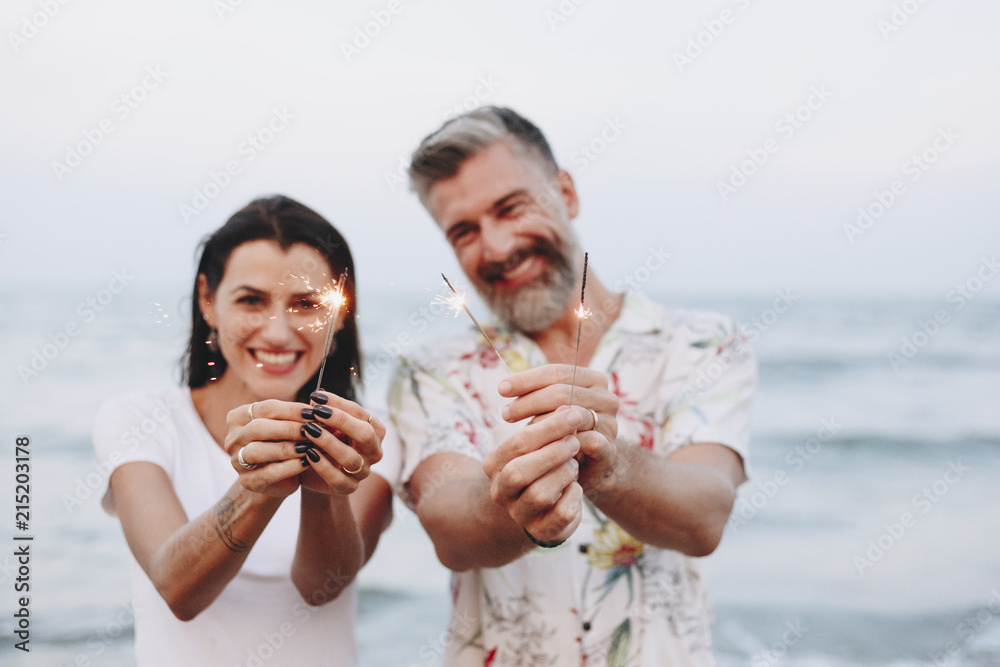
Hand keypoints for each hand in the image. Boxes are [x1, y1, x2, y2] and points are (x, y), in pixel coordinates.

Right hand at [225, 400, 312, 497]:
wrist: (278, 479)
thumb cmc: (284, 443)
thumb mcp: (288, 426)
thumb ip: (298, 415)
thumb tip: (320, 400)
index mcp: (239, 417)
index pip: (266, 408)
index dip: (291, 409)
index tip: (313, 412)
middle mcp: (233, 438)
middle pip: (258, 428)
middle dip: (288, 428)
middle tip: (312, 429)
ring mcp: (236, 461)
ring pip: (257, 451)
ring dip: (287, 448)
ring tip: (309, 447)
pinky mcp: (247, 481)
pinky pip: (267, 474)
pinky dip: (289, 467)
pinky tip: (307, 463)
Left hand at [297, 392, 383, 494]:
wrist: (315, 474)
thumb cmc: (323, 442)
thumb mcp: (327, 424)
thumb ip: (325, 412)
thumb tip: (317, 396)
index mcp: (375, 431)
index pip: (361, 413)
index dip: (339, 403)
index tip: (316, 397)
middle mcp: (374, 451)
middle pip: (365, 433)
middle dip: (340, 420)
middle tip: (315, 412)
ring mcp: (363, 471)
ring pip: (351, 457)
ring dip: (328, 442)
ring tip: (308, 430)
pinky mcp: (348, 488)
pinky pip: (338, 479)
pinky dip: (323, 466)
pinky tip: (308, 454)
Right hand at [483, 405, 583, 544]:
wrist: (542, 505)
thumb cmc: (541, 464)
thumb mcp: (539, 444)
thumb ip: (549, 428)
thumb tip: (568, 409)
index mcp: (494, 465)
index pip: (516, 444)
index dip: (547, 428)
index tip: (573, 414)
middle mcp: (501, 492)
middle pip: (519, 472)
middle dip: (551, 453)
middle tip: (574, 441)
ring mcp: (519, 514)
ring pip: (540, 494)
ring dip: (563, 474)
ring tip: (574, 464)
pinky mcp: (542, 532)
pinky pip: (561, 515)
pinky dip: (573, 497)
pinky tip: (576, 487)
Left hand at [498, 364, 618, 496]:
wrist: (591, 469)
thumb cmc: (565, 432)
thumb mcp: (552, 408)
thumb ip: (537, 393)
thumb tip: (505, 386)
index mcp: (594, 380)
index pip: (558, 372)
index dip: (527, 379)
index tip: (501, 389)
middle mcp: (607, 398)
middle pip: (562, 392)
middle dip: (529, 401)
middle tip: (505, 413)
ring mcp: (611, 424)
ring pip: (570, 416)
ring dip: (539, 424)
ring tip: (517, 432)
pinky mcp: (609, 449)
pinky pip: (582, 442)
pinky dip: (558, 445)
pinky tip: (538, 450)